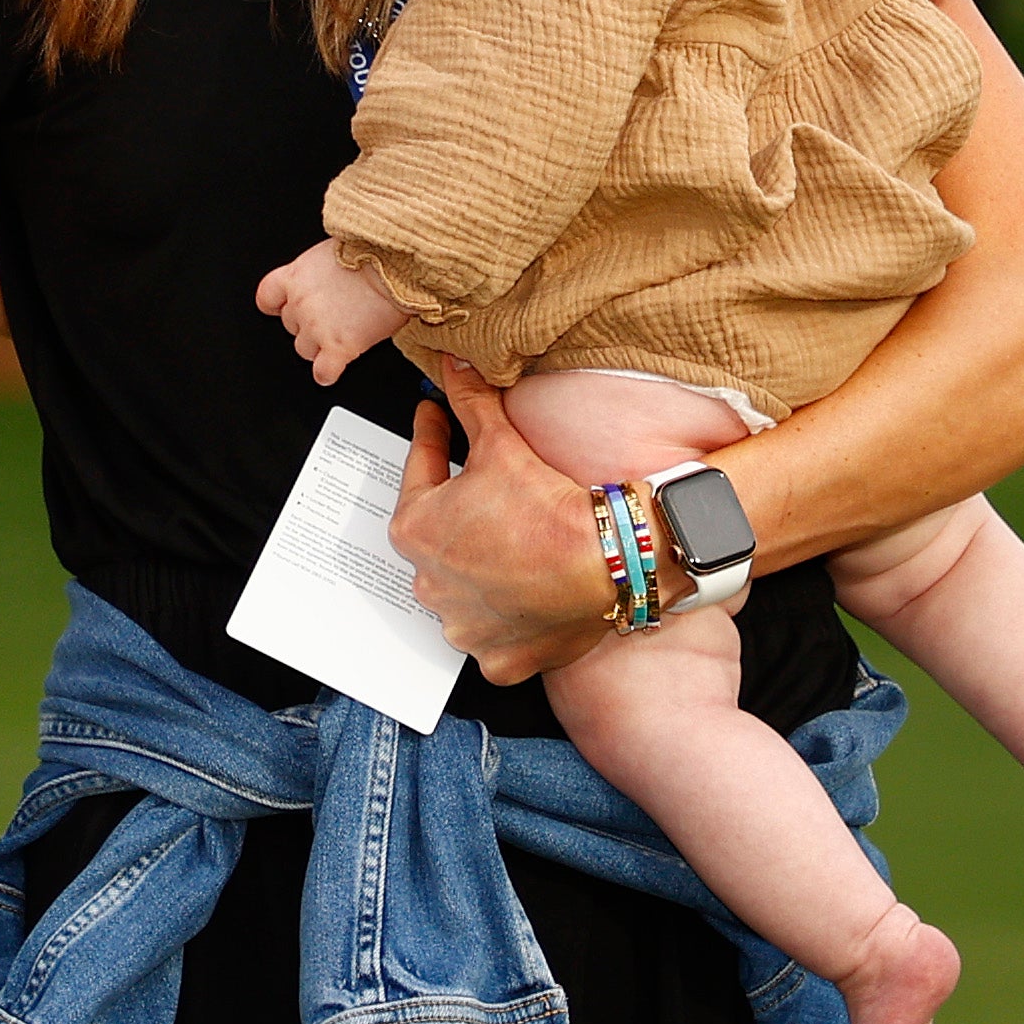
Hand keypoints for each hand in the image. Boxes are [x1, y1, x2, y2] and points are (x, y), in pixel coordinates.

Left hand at [255, 240, 407, 384]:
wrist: (392, 266)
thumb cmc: (370, 253)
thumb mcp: (330, 252)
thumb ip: (317, 272)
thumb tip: (323, 281)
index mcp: (295, 277)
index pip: (267, 298)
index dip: (277, 306)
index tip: (284, 309)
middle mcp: (300, 304)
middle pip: (290, 326)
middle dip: (307, 324)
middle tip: (331, 317)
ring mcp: (316, 328)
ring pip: (303, 350)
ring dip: (319, 346)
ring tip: (341, 335)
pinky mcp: (337, 347)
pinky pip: (323, 372)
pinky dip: (327, 373)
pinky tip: (336, 367)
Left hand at [388, 361, 613, 683]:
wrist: (608, 562)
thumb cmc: (548, 510)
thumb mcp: (501, 444)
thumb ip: (470, 403)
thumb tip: (454, 365)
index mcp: (414, 529)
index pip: (420, 471)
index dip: (432, 439)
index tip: (434, 421)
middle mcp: (428, 582)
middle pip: (438, 538)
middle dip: (456, 513)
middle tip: (482, 491)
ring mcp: (461, 625)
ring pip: (462, 590)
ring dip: (478, 570)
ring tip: (509, 546)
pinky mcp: (497, 657)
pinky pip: (495, 635)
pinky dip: (507, 618)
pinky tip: (523, 599)